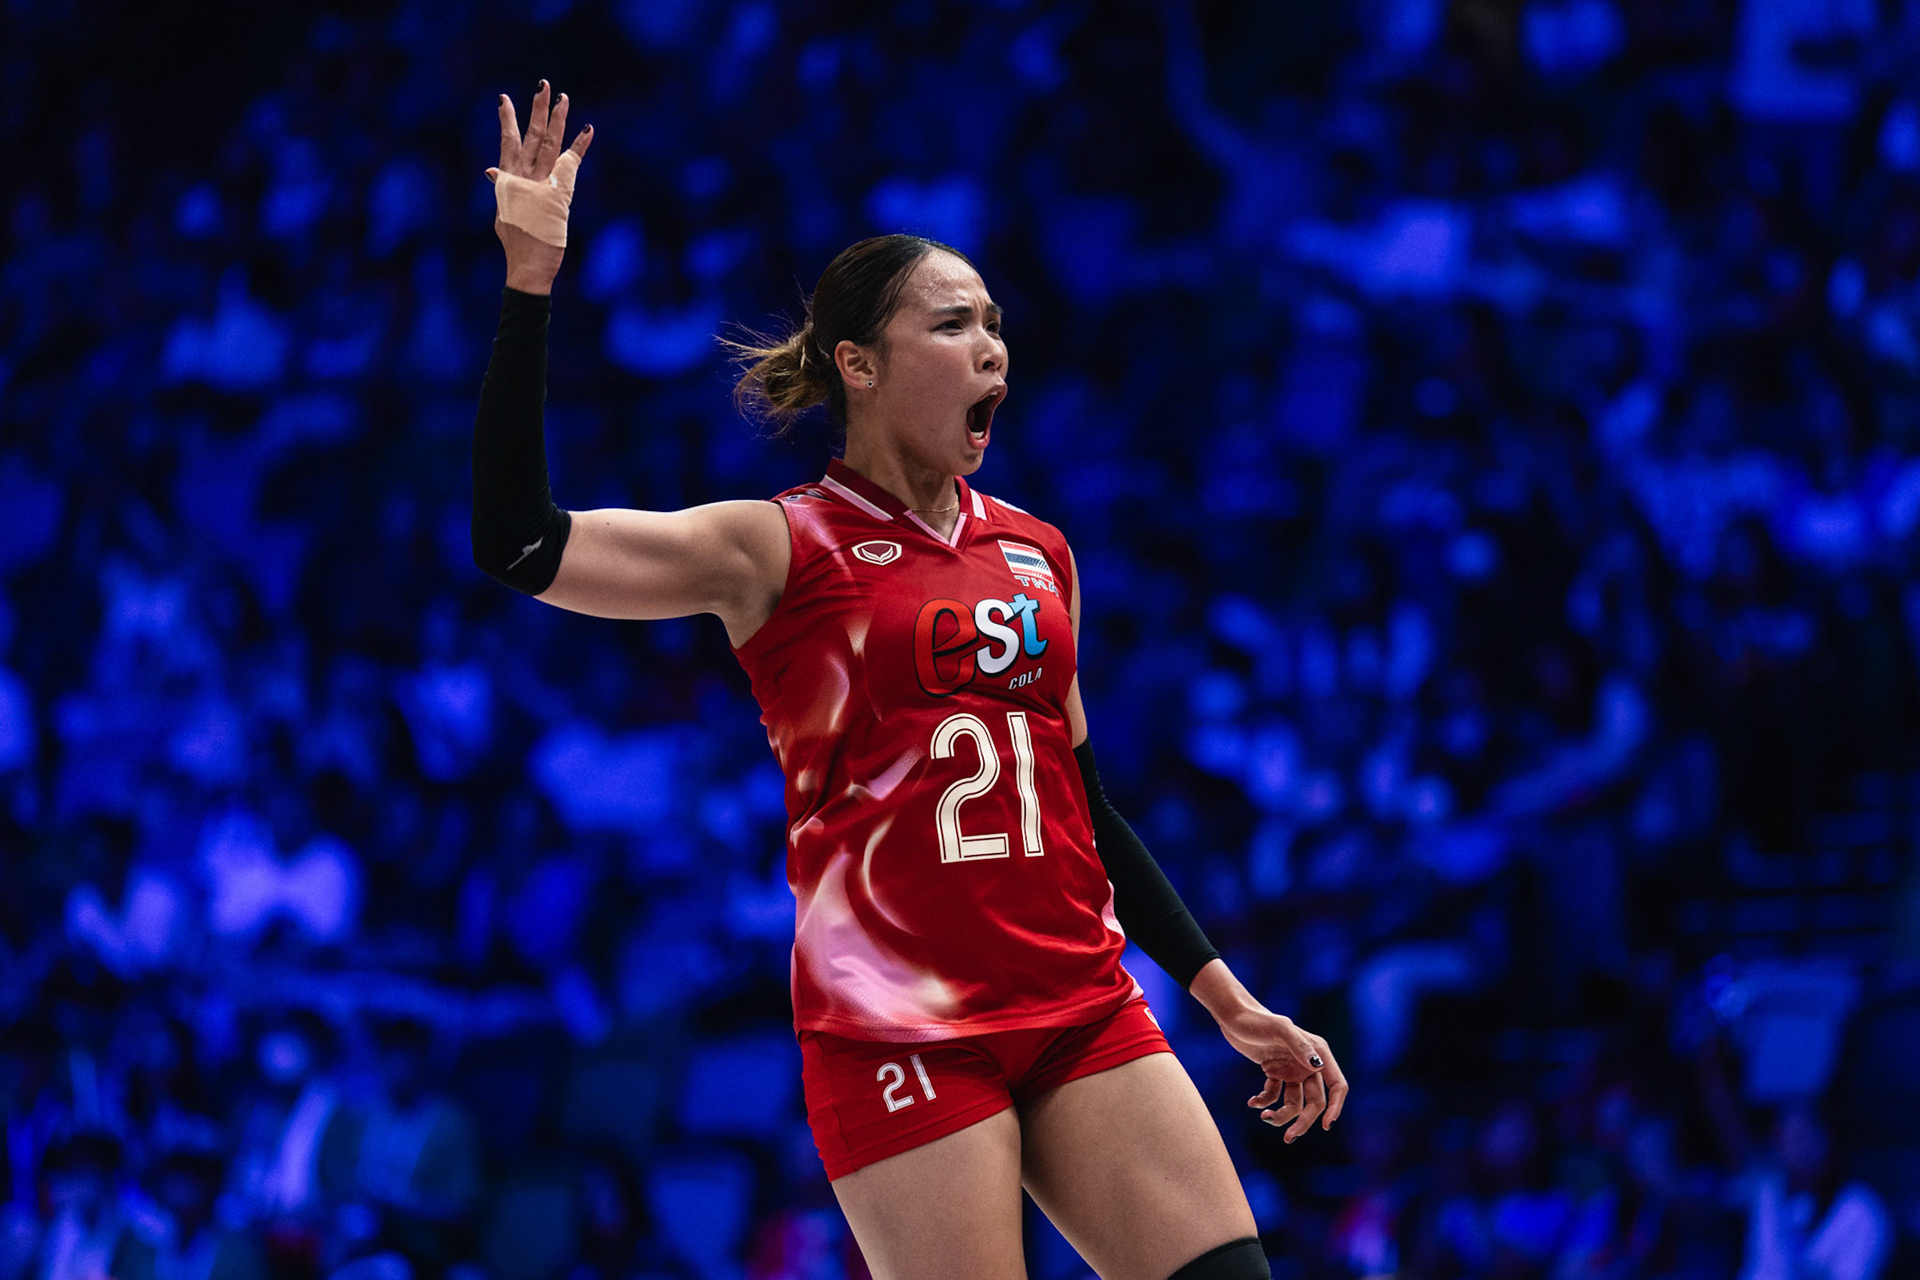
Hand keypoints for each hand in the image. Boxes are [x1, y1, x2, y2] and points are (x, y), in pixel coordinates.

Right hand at [488, 79, 593, 293]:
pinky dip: (580, 147)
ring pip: (549, 143)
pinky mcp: (558, 194)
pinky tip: (588, 129)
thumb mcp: (504, 211)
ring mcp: (540, 184)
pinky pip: (571, 164)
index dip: (508, 120)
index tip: (504, 99)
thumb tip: (490, 169)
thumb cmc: (517, 242)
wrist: (526, 265)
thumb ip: (501, 187)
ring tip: (563, 97)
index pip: (508, 143)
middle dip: (536, 110)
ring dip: (557, 119)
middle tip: (543, 85)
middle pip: (531, 136)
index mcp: (508, 180)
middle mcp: (523, 177)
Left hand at [1217, 1004, 1347, 1143]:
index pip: (1337, 1085)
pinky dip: (1264, 1102)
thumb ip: (1299, 1045)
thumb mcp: (1279, 1029)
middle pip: (1315, 1102)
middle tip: (1289, 1137)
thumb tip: (1319, 1066)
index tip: (1326, 1126)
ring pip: (1294, 1103)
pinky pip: (1274, 1097)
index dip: (1336, 1107)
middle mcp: (1307, 1064)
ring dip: (1281, 1115)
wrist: (1233, 1016)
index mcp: (1317, 1053)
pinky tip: (1252, 1102)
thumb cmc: (1257, 1020)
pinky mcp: (1274, 1073)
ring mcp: (1291, 1070)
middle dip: (1304, 1121)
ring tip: (1263, 1116)